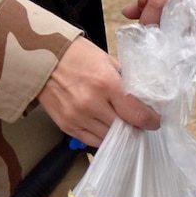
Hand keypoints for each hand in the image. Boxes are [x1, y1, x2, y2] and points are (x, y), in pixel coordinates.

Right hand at [37, 36, 158, 145]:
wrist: (41, 58)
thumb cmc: (77, 55)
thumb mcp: (106, 60)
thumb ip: (124, 79)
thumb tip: (142, 98)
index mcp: (107, 83)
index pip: (137, 114)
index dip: (150, 120)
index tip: (153, 120)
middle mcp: (93, 104)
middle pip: (125, 128)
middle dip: (135, 126)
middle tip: (138, 121)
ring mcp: (78, 117)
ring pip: (109, 138)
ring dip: (119, 133)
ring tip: (122, 124)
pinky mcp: (67, 126)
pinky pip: (91, 141)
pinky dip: (101, 136)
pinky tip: (105, 128)